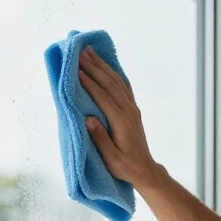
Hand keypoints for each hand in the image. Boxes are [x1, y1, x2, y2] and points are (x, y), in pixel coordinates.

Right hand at [78, 46, 166, 192]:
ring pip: (116, 82)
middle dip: (94, 66)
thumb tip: (89, 119)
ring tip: (89, 52)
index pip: (103, 96)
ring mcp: (132, 109)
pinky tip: (105, 65)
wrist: (145, 169)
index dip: (89, 82)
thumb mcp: (111, 158)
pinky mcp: (133, 109)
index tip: (76, 69)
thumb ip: (100, 139)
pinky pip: (123, 86)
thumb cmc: (126, 167)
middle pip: (109, 83)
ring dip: (102, 66)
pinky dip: (113, 73)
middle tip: (79, 52)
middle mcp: (128, 111)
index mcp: (121, 121)